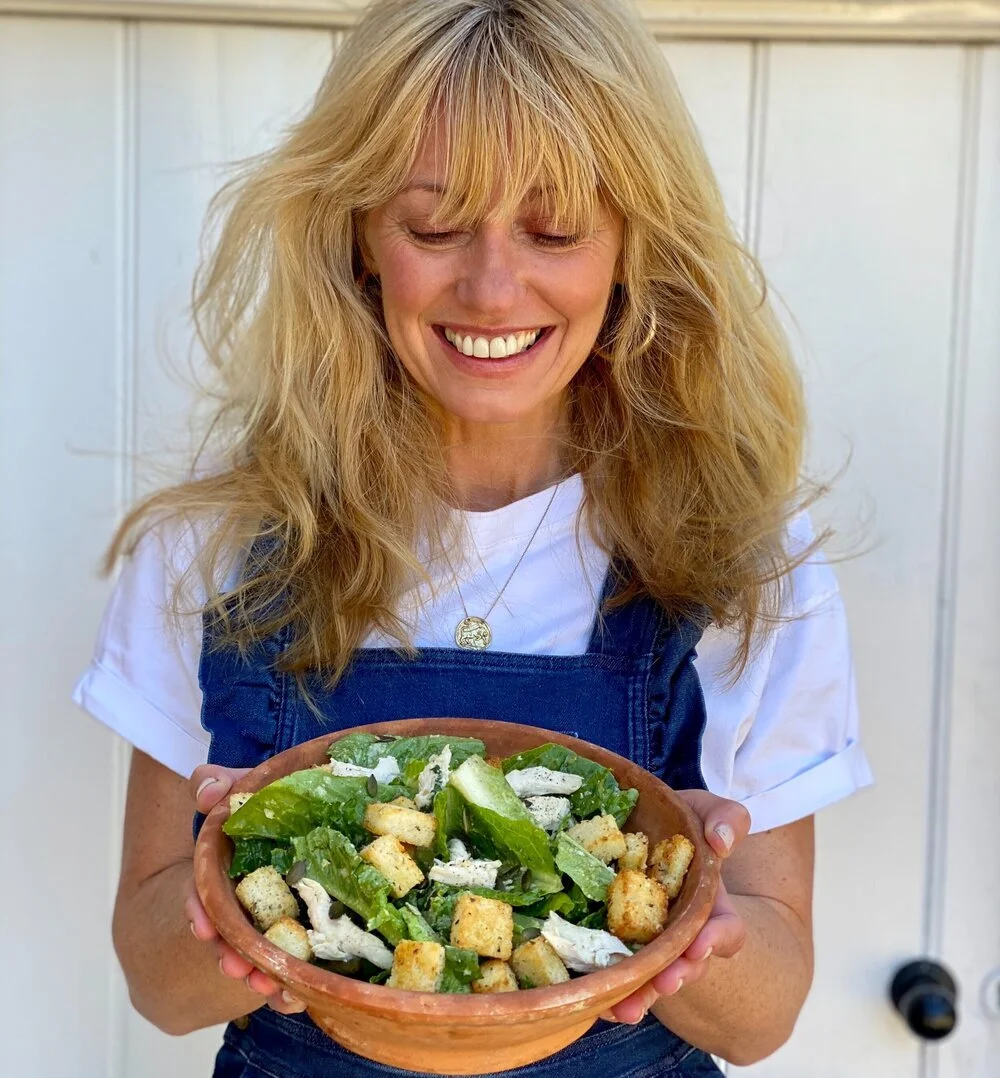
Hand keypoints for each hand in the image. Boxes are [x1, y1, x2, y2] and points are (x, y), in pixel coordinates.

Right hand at [184, 763, 306, 1015]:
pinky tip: (296, 998)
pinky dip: (293, 985)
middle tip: (236, 969)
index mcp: (227, 870)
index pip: (204, 895)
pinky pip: (299, 963)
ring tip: (267, 986)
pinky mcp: (309, 931)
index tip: (202, 926)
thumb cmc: (267, 802)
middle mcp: (247, 901)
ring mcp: (277, 920)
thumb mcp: (242, 788)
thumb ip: (218, 784)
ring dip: (260, 974)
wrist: (306, 812)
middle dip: (231, 953)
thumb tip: (209, 794)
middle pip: (232, 934)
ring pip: (262, 954)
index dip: (200, 911)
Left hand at [603, 790, 750, 1024]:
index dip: (716, 940)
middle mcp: (682, 931)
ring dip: (640, 994)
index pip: (726, 930)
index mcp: (709, 903)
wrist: (643, 825)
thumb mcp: (707, 811)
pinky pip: (617, 970)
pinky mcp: (617, 941)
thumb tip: (721, 842)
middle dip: (676, 975)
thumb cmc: (680, 821)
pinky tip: (596, 999)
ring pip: (650, 977)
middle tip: (664, 983)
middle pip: (686, 964)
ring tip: (625, 1008)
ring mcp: (650, 940)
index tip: (700, 945)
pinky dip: (609, 987)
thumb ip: (726, 819)